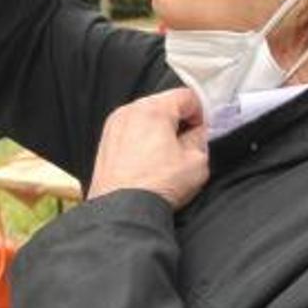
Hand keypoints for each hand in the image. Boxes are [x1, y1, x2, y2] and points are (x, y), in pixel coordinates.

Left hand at [88, 88, 208, 210]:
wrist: (122, 211)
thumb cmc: (157, 186)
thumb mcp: (197, 162)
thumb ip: (201, 139)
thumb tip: (198, 132)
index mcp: (153, 109)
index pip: (186, 96)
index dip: (201, 113)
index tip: (203, 131)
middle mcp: (129, 111)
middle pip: (164, 104)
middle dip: (179, 121)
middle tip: (187, 146)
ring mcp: (114, 126)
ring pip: (145, 118)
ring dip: (159, 131)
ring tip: (166, 158)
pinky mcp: (105, 142)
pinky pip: (130, 132)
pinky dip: (142, 141)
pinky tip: (148, 163)